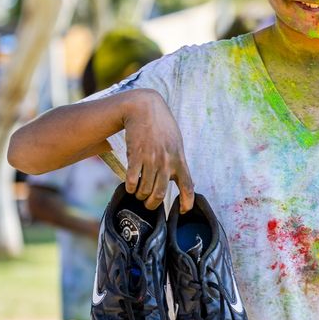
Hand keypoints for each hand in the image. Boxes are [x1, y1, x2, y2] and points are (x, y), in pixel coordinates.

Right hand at [121, 89, 194, 211]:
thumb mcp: (176, 143)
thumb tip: (178, 177)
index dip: (187, 201)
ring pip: (145, 190)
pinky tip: (130, 186)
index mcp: (179, 159)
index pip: (188, 185)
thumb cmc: (161, 126)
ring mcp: (152, 159)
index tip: (183, 210)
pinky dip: (131, 187)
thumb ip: (176, 160)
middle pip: (161, 194)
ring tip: (138, 193)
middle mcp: (167, 162)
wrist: (144, 108)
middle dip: (153, 204)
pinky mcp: (136, 156)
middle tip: (149, 204)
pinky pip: (133, 180)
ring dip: (140, 195)